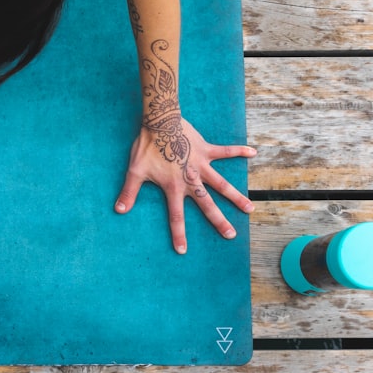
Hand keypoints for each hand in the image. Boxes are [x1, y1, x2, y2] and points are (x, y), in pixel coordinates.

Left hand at [114, 115, 255, 253]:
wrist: (159, 122)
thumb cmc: (146, 146)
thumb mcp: (135, 171)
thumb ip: (129, 192)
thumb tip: (119, 210)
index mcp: (174, 187)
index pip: (176, 216)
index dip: (178, 234)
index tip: (183, 250)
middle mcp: (191, 180)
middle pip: (207, 205)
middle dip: (218, 221)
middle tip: (231, 235)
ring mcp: (201, 165)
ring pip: (222, 184)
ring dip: (236, 196)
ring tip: (250, 208)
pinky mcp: (206, 150)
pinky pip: (225, 151)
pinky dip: (239, 151)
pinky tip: (253, 153)